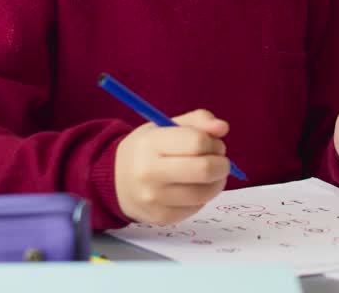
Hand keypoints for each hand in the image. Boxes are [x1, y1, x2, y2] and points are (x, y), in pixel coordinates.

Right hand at [114, 109, 230, 225]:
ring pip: (206, 192)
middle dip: (222, 163)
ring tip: (208, 173)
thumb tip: (223, 128)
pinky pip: (198, 207)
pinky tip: (194, 187)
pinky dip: (203, 196)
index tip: (213, 142)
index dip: (213, 141)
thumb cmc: (147, 149)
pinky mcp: (162, 218)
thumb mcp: (166, 126)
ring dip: (217, 181)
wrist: (115, 181)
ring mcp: (155, 199)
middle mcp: (149, 173)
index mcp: (150, 144)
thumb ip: (198, 121)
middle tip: (219, 160)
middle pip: (205, 169)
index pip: (197, 142)